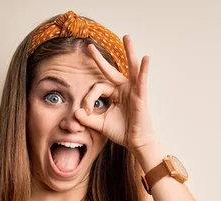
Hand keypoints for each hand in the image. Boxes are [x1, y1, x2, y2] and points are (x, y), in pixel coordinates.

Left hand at [75, 35, 155, 152]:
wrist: (135, 142)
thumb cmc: (121, 131)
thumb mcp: (100, 124)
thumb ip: (87, 118)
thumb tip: (74, 112)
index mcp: (114, 93)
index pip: (97, 88)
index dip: (89, 98)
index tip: (85, 111)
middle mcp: (124, 89)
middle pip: (111, 70)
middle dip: (99, 59)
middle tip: (89, 46)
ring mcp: (133, 91)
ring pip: (131, 68)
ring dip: (129, 52)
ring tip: (126, 37)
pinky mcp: (141, 96)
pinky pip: (142, 81)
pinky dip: (144, 70)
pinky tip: (146, 59)